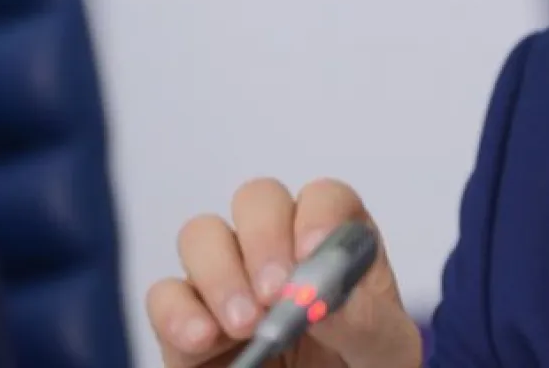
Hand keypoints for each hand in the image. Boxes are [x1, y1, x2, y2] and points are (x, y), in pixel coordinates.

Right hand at [146, 178, 423, 367]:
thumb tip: (325, 300)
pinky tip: (205, 339)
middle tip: (274, 292)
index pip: (325, 197)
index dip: (317, 214)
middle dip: (263, 237)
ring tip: (246, 325)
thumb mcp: (383, 350)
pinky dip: (177, 312)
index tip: (311, 253)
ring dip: (220, 273)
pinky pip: (165, 294)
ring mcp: (228, 278)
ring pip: (202, 234)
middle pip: (258, 199)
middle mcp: (279, 248)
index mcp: (335, 243)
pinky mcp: (187, 319)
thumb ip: (365, 320)